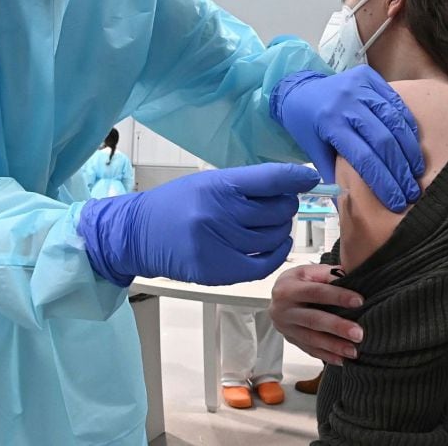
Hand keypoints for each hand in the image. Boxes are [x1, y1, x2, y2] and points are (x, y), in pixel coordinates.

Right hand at [77, 163, 318, 286]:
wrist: (138, 234)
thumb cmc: (176, 204)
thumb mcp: (208, 182)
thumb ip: (246, 184)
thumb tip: (291, 183)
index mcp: (218, 185)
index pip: (270, 179)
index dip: (296, 178)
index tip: (309, 178)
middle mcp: (220, 214)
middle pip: (277, 210)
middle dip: (285, 205)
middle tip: (279, 204)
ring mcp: (219, 244)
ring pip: (274, 236)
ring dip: (280, 229)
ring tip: (270, 224)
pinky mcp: (218, 270)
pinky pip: (264, 263)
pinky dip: (277, 253)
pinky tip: (275, 244)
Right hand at [269, 265, 364, 365]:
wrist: (278, 295)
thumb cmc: (298, 281)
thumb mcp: (308, 271)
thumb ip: (328, 274)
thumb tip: (351, 278)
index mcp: (288, 288)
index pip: (315, 292)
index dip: (338, 296)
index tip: (359, 301)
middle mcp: (283, 309)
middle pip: (313, 319)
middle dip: (337, 327)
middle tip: (358, 333)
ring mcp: (285, 327)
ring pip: (311, 339)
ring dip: (334, 346)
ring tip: (353, 351)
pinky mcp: (290, 339)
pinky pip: (309, 350)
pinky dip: (326, 356)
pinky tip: (341, 360)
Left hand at [270, 66, 424, 211]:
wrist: (299, 90)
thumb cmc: (307, 126)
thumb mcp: (313, 152)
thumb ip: (334, 175)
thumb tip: (351, 206)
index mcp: (330, 124)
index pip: (363, 158)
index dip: (383, 182)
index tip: (396, 201)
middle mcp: (346, 102)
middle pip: (383, 140)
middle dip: (400, 171)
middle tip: (411, 192)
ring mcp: (360, 86)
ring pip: (394, 120)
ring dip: (409, 150)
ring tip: (416, 172)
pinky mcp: (370, 76)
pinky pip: (396, 102)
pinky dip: (408, 125)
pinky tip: (412, 146)